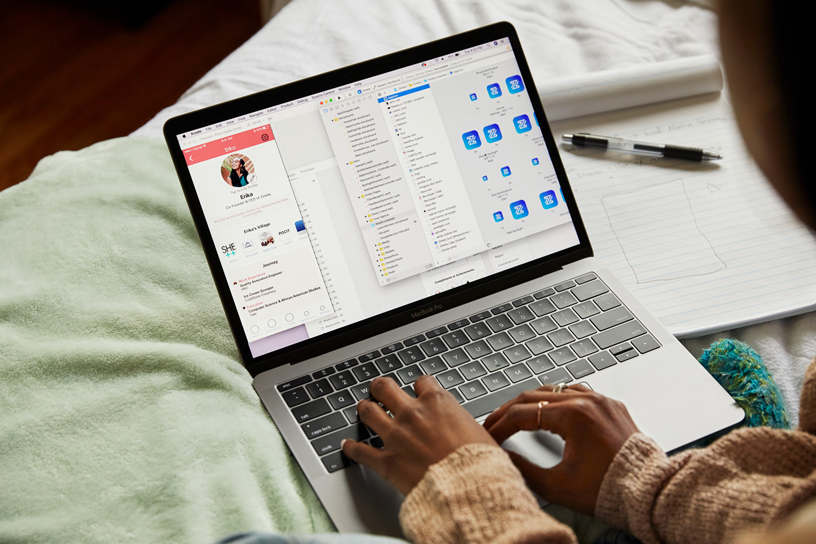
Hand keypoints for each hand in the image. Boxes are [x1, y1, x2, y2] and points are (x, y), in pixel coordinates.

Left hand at [342, 375, 496, 495]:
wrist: (468, 490)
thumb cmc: (480, 464)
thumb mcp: (480, 433)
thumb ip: (464, 425)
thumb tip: (467, 429)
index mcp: (438, 403)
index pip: (421, 382)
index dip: (419, 386)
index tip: (418, 390)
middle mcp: (413, 414)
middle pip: (385, 387)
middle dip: (380, 387)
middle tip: (379, 389)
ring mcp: (396, 436)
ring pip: (368, 411)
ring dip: (364, 409)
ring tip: (363, 408)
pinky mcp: (386, 462)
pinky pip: (360, 451)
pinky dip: (351, 448)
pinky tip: (347, 446)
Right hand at [483, 384, 638, 514]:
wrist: (650, 493)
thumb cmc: (610, 490)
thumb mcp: (557, 486)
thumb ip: (524, 469)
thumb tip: (503, 458)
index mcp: (573, 416)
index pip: (522, 414)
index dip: (500, 425)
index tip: (489, 435)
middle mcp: (587, 401)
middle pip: (534, 396)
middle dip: (509, 411)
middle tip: (494, 423)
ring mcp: (601, 401)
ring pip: (555, 390)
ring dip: (532, 401)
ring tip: (516, 414)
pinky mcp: (612, 406)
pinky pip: (577, 393)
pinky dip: (557, 399)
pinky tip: (549, 407)